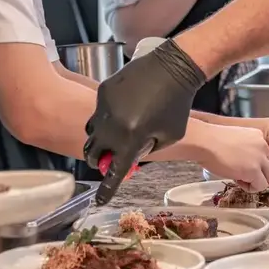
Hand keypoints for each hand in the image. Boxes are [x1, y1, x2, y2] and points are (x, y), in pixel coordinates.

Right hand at [83, 38, 207, 204]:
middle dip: (97, 160)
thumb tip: (128, 157)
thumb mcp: (168, 136)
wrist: (173, 68)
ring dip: (99, 139)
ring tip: (115, 134)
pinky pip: (99, 111)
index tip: (100, 200)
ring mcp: (105, 106)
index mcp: (131, 139)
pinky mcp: (103, 91)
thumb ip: (146, 150)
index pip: (114, 171)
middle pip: (92, 152)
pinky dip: (108, 117)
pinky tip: (124, 108)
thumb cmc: (177, 105)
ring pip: (92, 131)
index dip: (106, 189)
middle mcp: (113, 125)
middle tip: (106, 160)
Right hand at [196, 124, 268, 190]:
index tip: (256, 172)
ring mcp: (260, 158)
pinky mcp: (253, 170)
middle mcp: (264, 146)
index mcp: (259, 136)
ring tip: (244, 180)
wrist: (204, 142)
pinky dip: (251, 187)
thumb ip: (248, 150)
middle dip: (266, 176)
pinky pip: (261, 185)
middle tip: (250, 178)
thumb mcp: (236, 140)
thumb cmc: (211, 141)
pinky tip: (238, 181)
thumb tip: (250, 165)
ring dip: (260, 182)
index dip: (265, 167)